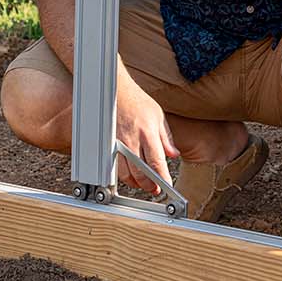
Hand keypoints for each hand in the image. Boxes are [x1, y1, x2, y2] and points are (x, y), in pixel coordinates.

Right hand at [114, 68, 178, 193]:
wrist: (115, 91)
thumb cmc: (137, 102)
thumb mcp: (158, 116)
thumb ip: (166, 138)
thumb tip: (174, 154)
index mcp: (148, 132)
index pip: (157, 162)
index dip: (162, 178)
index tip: (167, 187)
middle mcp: (132, 140)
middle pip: (140, 172)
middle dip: (148, 185)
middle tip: (154, 189)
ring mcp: (117, 143)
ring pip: (125, 173)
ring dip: (135, 183)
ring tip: (142, 184)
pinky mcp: (108, 145)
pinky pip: (114, 166)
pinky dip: (123, 174)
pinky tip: (129, 175)